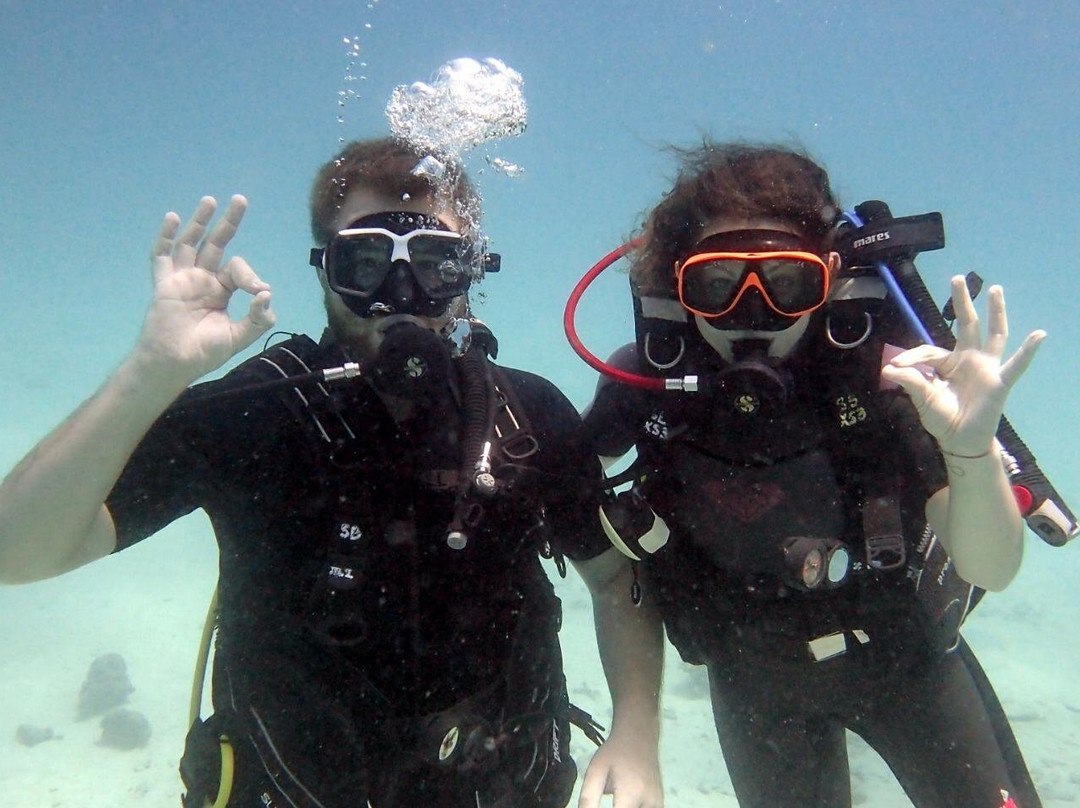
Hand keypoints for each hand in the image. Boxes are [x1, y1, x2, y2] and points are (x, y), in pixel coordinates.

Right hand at [134, 195, 274, 384]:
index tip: (259, 291)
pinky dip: (166, 237)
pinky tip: (173, 218)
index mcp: (221, 291)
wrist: (173, 364)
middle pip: (216, 244)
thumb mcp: (238, 337)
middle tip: (240, 199)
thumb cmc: (204, 353)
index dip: (250, 276)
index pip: (237, 270)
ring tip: (210, 200)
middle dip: (228, 222)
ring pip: (191, 243)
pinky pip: (161, 257)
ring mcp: (182, 279)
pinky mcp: (164, 284)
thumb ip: (256, 319)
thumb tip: (267, 294)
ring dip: (199, 221)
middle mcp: (202, 280)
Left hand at [578, 727, 662, 807]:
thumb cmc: (614, 752)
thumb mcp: (595, 771)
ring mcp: (658, 802)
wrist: (639, 735)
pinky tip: (624, 803)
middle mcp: (649, 801)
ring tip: (617, 801)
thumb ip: (588, 798)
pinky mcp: (660, 802)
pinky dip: (635, 807)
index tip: (596, 807)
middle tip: (610, 800)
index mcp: (631, 793)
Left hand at [879, 275, 1044, 456]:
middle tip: (957, 278)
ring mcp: (986, 368)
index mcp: (947, 363)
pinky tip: (1039, 335)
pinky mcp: (999, 382)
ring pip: (993, 334)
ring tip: (995, 289)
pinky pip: (1016, 364)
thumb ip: (910, 382)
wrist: (959, 441)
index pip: (929, 350)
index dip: (911, 357)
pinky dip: (1028, 351)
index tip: (895, 366)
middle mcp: (968, 359)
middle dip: (962, 302)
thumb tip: (889, 368)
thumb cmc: (941, 418)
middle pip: (966, 325)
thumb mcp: (921, 399)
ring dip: (995, 312)